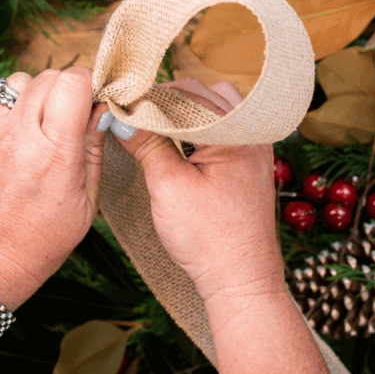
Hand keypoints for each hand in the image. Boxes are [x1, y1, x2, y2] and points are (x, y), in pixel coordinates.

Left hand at [0, 68, 104, 308]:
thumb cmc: (34, 243)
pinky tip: (9, 119)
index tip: (92, 98)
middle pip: (49, 76)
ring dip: (32, 93)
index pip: (74, 83)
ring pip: (17, 80)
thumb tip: (103, 110)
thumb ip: (94, 151)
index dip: (88, 84)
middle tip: (68, 114)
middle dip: (65, 88)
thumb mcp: (84, 206)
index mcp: (54, 154)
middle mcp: (19, 135)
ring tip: (37, 122)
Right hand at [109, 79, 284, 305]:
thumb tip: (120, 117)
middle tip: (133, 115)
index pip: (184, 93)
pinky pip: (224, 126)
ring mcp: (255, 145)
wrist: (241, 280)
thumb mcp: (168, 186)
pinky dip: (199, 126)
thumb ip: (146, 143)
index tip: (121, 105)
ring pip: (213, 106)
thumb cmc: (210, 239)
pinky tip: (179, 143)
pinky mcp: (250, 161)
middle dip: (164, 101)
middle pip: (200, 94)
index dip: (148, 98)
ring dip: (184, 111)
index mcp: (234, 132)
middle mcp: (251, 131)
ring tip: (156, 128)